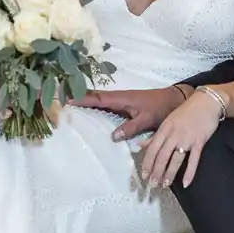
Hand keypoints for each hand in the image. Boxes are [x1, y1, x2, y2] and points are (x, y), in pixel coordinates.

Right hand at [73, 85, 190, 140]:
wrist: (175, 101)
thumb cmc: (162, 108)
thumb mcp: (147, 119)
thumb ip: (131, 127)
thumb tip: (112, 136)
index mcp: (121, 99)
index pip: (97, 99)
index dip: (81, 99)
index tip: (65, 99)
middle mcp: (118, 98)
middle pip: (93, 97)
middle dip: (76, 96)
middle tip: (58, 96)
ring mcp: (121, 101)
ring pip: (98, 100)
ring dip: (83, 100)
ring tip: (66, 103)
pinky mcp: (124, 106)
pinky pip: (105, 105)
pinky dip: (94, 106)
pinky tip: (87, 112)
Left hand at [139, 88, 222, 188]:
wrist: (207, 102)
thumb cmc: (187, 111)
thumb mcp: (168, 121)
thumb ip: (155, 135)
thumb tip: (140, 146)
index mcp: (164, 129)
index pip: (152, 149)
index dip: (147, 163)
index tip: (143, 175)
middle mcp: (173, 134)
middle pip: (162, 157)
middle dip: (156, 172)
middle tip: (152, 185)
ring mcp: (187, 139)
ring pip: (175, 160)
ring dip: (169, 174)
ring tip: (165, 185)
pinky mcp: (200, 141)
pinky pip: (194, 160)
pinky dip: (189, 172)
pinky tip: (186, 183)